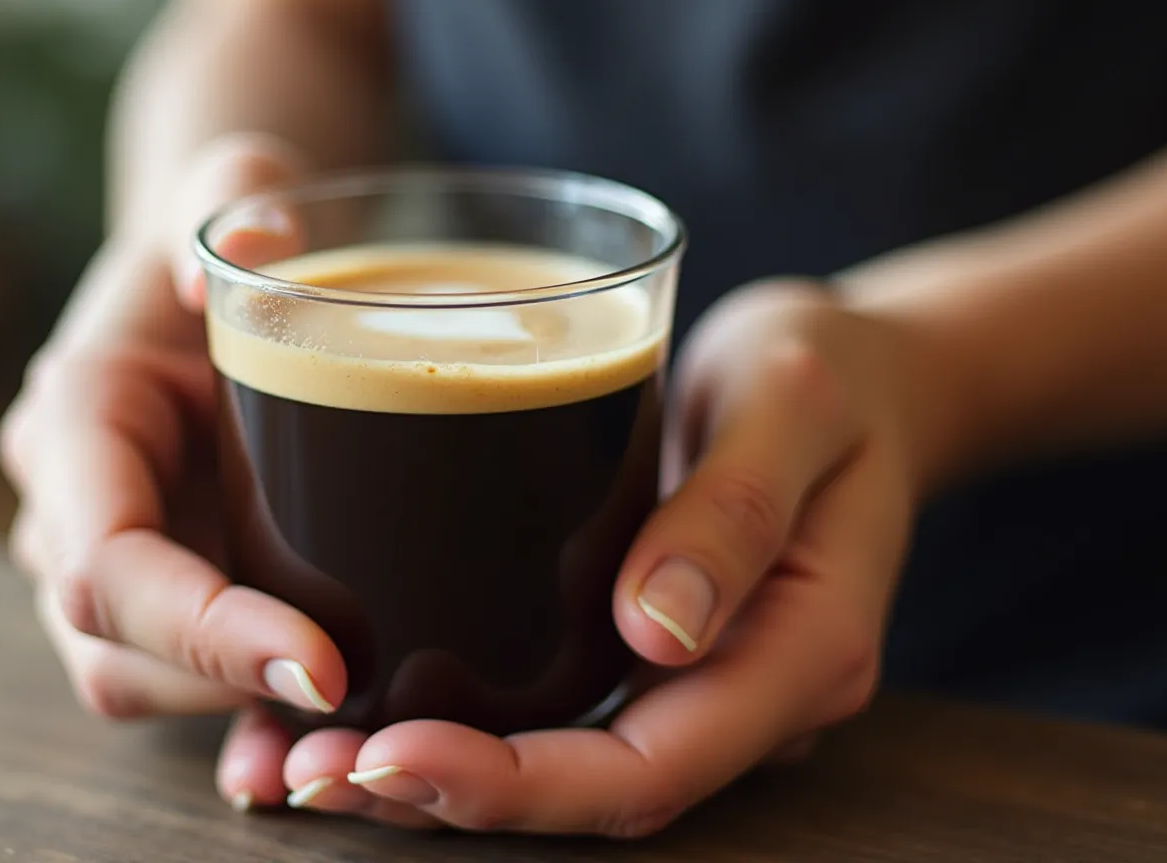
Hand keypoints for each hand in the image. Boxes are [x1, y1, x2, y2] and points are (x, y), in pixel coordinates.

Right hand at [0, 134, 352, 807]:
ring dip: (241, 719)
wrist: (219, 269)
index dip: (196, 626)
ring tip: (362, 733)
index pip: (103, 560)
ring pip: (145, 683)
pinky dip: (247, 718)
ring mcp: (116, 562)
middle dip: (226, 690)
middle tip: (364, 703)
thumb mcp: (232, 183)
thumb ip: (237, 193)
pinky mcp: (170, 591)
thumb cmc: (224, 225)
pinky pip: (190, 683)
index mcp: (75, 421)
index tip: (319, 654)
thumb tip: (251, 253)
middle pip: (115, 648)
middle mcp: (71, 509)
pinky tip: (326, 745)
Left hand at [283, 280, 926, 835]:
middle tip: (311, 772)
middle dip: (448, 796)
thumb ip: (738, 511)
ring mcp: (700, 683)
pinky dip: (462, 725)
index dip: (520, 784)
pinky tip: (367, 709)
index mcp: (804, 654)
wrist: (861, 375)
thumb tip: (657, 632)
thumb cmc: (831, 372)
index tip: (395, 754)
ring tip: (305, 763)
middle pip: (593, 791)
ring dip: (436, 778)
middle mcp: (748, 695)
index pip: (653, 768)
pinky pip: (556, 712)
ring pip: (564, 767)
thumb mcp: (794, 403)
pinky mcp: (650, 654)